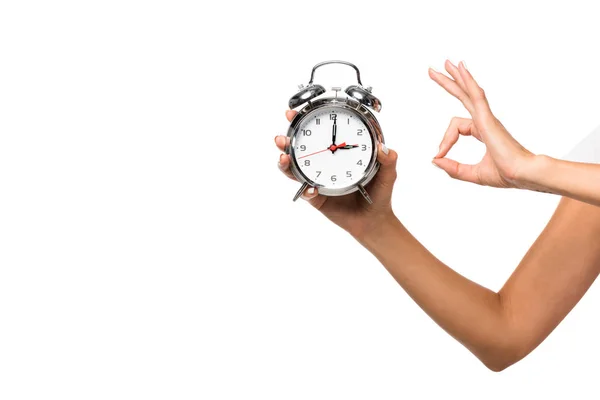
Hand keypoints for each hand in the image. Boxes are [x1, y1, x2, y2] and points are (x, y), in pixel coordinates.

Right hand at [275, 110, 398, 238]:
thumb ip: (389, 161)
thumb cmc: (378, 195)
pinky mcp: (316, 199)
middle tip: (281, 138)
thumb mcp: (387, 175)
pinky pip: (306, 192)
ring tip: (283, 158)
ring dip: (285, 164)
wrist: (373, 221)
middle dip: (285, 142)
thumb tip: (385, 149)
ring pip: (294, 170)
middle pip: (297, 149)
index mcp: (337, 152)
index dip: (303, 121)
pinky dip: (306, 190)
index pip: (317, 133)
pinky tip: (311, 189)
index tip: (293, 113)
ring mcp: (316, 180)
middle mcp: (322, 164)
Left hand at [429, 60, 534, 187]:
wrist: (523, 175)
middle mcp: (485, 121)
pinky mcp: (488, 118)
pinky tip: (461, 68)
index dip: (444, 141)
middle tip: (433, 70)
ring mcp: (487, 118)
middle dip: (448, 83)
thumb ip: (453, 168)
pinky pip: (476, 95)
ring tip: (444, 63)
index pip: (456, 128)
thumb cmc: (506, 174)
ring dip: (456, 77)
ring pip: (468, 91)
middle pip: (463, 96)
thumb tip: (434, 160)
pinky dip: (468, 81)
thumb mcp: (471, 173)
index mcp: (483, 131)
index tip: (439, 155)